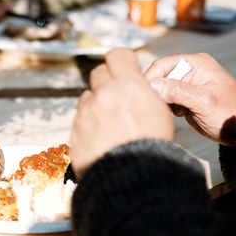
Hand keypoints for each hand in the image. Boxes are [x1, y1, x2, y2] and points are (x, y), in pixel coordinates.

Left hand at [70, 48, 174, 176]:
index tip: (122, 71)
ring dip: (96, 105)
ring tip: (110, 126)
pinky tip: (101, 139)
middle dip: (106, 83)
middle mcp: (105, 94)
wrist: (131, 179)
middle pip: (99, 73)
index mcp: (129, 86)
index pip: (117, 55)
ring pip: (88, 97)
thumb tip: (136, 87)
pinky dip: (88, 125)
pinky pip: (80, 119)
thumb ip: (143, 94)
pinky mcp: (75, 129)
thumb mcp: (160, 113)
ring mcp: (87, 112)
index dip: (120, 63)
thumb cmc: (152, 149)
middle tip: (117, 100)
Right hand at [145, 53, 235, 145]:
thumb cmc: (230, 114)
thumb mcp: (203, 102)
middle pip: (159, 76)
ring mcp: (188, 84)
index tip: (144, 95)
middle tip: (163, 106)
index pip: (162, 65)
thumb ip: (177, 91)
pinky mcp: (186, 98)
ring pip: (161, 89)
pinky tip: (181, 114)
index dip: (151, 78)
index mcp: (196, 63)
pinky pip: (167, 99)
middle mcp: (190, 70)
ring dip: (163, 101)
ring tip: (178, 111)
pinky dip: (169, 107)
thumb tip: (151, 84)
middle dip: (158, 91)